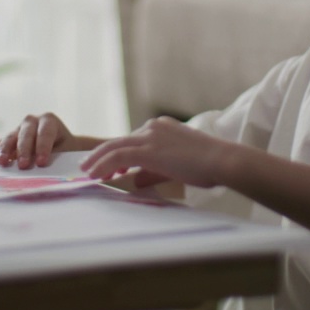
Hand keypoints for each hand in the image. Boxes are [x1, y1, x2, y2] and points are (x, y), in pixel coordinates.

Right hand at [0, 112, 77, 168]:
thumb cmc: (68, 150)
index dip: (43, 146)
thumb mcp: (66, 152)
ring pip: (10, 138)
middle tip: (24, 165)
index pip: (45, 132)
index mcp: (49, 121)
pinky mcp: (9, 140)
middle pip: (25, 134)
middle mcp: (32, 121)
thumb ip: (56, 158)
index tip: (41, 162)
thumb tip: (47, 170)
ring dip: (4, 150)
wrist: (65, 148)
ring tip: (1, 162)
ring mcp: (18, 130)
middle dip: (24, 150)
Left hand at [80, 117, 242, 188]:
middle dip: (100, 155)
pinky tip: (95, 175)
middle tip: (87, 166)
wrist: (223, 160)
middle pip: (118, 141)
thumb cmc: (208, 166)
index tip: (106, 167)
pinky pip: (118, 157)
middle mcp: (153, 128)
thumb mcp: (177, 167)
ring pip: (114, 147)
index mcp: (161, 128)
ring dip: (97, 161)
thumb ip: (153, 172)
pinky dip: (103, 165)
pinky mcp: (149, 150)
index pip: (132, 140)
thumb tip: (134, 181)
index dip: (116, 154)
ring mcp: (151, 137)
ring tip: (86, 172)